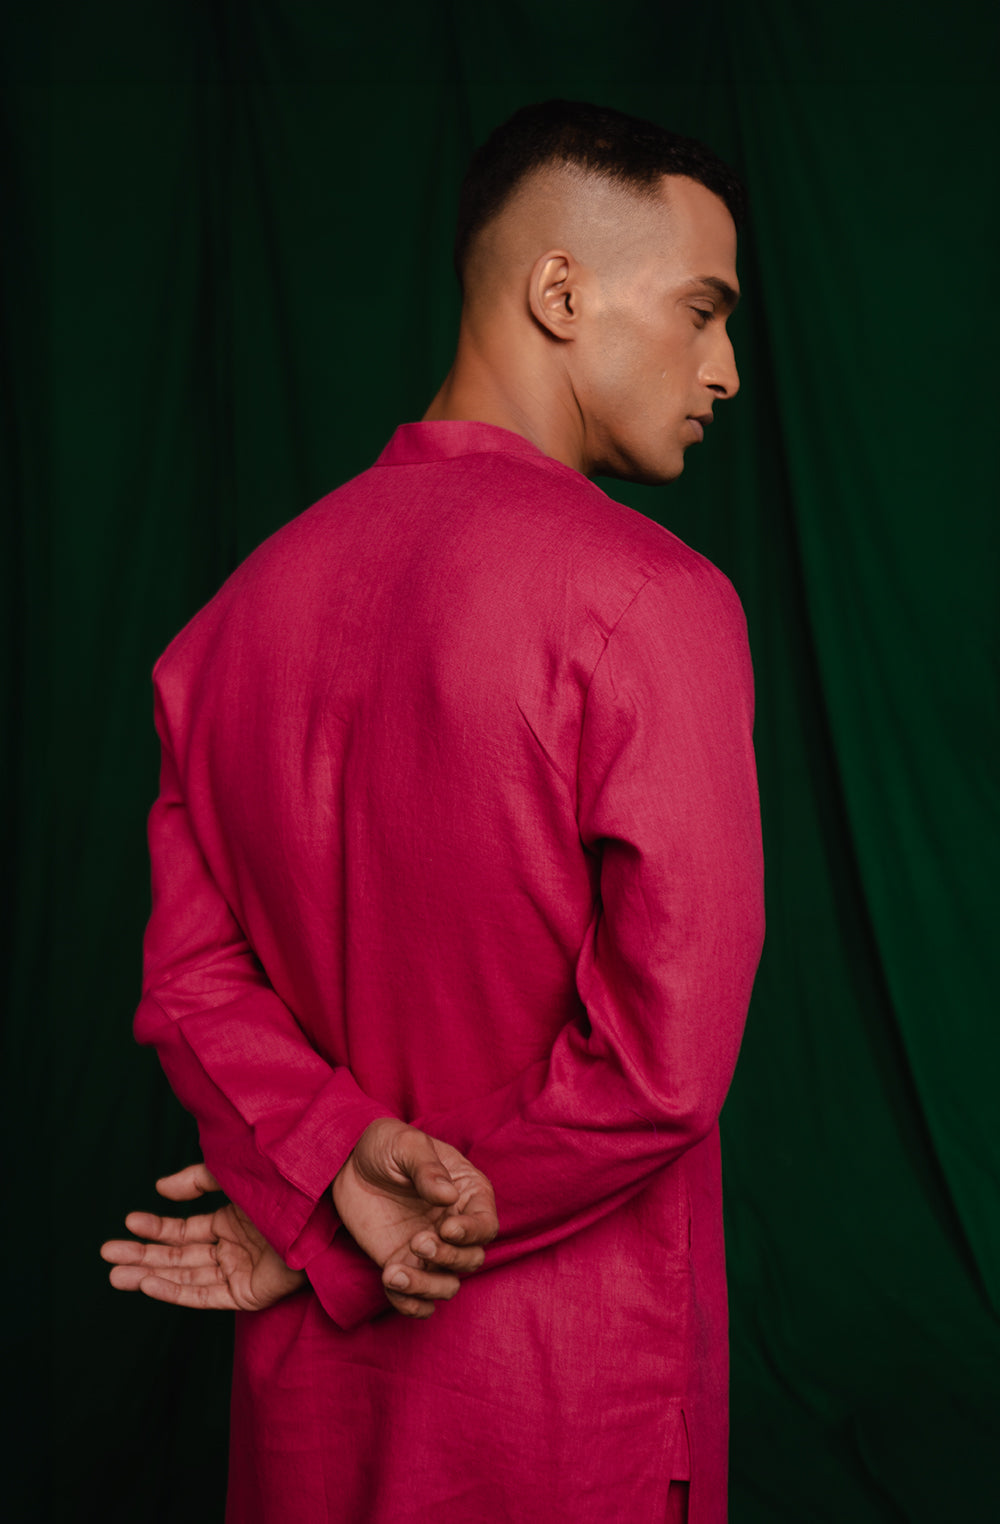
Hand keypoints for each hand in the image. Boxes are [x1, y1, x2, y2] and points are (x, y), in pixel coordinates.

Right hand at [100, 1163, 305, 1311]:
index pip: (184, 1230)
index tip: (127, 1222)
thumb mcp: (235, 1176)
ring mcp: (239, 1272)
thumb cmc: (287, 1186)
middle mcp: (232, 1248)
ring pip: (185, 1277)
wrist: (325, 1205)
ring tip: (115, 1274)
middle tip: (106, 1254)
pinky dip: (174, 1290)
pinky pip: (204, 1295)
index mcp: (232, 1222)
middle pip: (178, 1256)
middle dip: (142, 1255)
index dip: (155, 1228)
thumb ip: (197, 1181)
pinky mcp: (248, 1294)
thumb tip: (158, 1188)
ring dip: (149, 1275)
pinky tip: (148, 1283)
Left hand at [333, 1117, 497, 1318]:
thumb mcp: (406, 1144)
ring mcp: (429, 1249)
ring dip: (426, 1286)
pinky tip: (390, 1285)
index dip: (473, 1233)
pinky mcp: (403, 1264)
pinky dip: (408, 1304)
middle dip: (447, 1258)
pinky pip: (415, 1299)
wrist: (347, 1160)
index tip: (447, 1229)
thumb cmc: (386, 1144)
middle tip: (418, 1241)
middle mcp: (454, 1226)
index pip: (486, 1224)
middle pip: (470, 1259)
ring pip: (446, 1285)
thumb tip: (449, 1195)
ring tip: (394, 1273)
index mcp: (467, 1193)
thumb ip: (427, 1168)